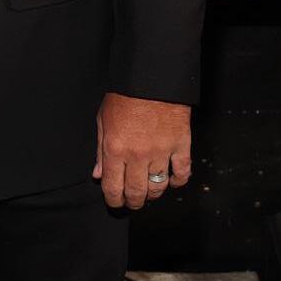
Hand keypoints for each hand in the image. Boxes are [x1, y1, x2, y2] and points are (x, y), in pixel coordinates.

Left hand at [93, 92, 191, 209]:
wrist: (151, 77)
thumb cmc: (124, 96)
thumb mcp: (103, 120)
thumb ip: (100, 150)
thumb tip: (98, 175)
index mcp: (115, 149)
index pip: (113, 188)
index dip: (114, 201)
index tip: (115, 203)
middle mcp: (137, 155)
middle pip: (136, 192)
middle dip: (133, 202)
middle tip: (133, 202)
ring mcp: (161, 152)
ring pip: (159, 187)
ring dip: (154, 194)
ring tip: (151, 192)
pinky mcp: (181, 145)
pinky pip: (182, 172)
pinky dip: (178, 181)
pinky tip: (172, 181)